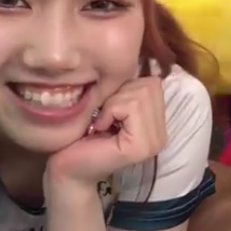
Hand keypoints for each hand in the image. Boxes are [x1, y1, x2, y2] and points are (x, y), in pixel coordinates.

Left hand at [46, 76, 166, 187]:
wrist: (67, 169)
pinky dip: (110, 112)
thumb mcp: (110, 104)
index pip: (153, 83)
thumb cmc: (83, 135)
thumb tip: (132, 60)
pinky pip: (129, 107)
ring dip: (113, 104)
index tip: (108, 110)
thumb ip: (128, 89)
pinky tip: (101, 129)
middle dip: (119, 94)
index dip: (125, 88)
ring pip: (140, 94)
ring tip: (102, 123)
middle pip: (149, 85)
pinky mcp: (141, 146)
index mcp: (158, 124)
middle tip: (104, 117)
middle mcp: (162, 134)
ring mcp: (155, 142)